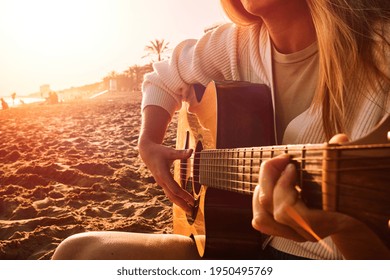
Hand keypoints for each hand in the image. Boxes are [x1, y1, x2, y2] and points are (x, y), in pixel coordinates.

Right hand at [138, 106, 194, 212]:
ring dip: (179, 203)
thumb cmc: (159, 151)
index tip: (193, 200)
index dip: (184, 195)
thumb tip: (192, 151)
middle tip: (191, 212)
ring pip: (170, 196)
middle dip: (182, 204)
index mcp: (163, 174)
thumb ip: (181, 153)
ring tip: (188, 210)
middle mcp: (161, 181)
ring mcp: (161, 182)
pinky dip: (176, 198)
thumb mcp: (170, 151)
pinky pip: (169, 192)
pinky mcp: (162, 182)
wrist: (147, 152)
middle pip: (172, 196)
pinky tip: (182, 201)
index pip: (175, 189)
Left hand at [251, 134, 389, 257]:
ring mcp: (294, 234)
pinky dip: (258, 202)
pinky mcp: (284, 232)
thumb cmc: (346, 189)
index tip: (292, 166)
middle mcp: (307, 232)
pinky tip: (268, 186)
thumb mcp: (344, 173)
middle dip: (270, 178)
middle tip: (281, 161)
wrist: (350, 216)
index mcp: (325, 220)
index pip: (288, 211)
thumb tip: (339, 139)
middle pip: (272, 208)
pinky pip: (261, 221)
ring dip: (262, 191)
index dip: (283, 186)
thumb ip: (340, 157)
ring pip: (261, 218)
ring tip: (272, 174)